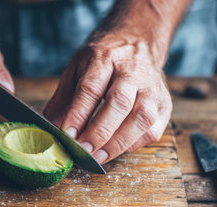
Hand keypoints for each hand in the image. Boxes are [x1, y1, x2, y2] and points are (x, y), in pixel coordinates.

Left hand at [44, 36, 171, 163]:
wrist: (138, 39)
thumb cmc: (104, 59)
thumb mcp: (77, 68)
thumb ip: (64, 99)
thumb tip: (52, 129)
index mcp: (105, 57)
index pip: (91, 88)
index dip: (78, 114)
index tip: (67, 134)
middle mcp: (132, 71)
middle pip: (120, 102)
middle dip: (100, 131)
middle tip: (83, 150)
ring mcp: (152, 87)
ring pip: (142, 118)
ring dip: (119, 142)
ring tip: (98, 157)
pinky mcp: (164, 104)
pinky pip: (153, 130)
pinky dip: (134, 145)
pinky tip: (116, 150)